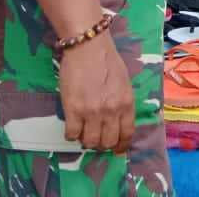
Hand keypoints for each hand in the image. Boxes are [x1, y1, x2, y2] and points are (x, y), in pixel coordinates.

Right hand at [59, 32, 133, 153]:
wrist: (88, 46)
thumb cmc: (107, 61)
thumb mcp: (123, 83)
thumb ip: (122, 103)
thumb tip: (116, 121)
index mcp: (126, 104)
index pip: (127, 134)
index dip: (121, 145)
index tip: (117, 150)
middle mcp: (112, 111)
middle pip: (107, 142)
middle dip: (102, 143)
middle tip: (95, 136)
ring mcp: (92, 112)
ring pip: (90, 142)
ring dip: (86, 139)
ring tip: (83, 130)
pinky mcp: (73, 110)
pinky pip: (72, 134)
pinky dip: (71, 134)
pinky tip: (72, 125)